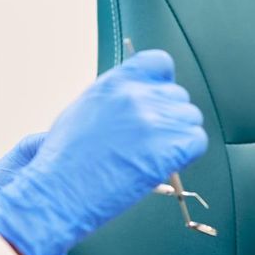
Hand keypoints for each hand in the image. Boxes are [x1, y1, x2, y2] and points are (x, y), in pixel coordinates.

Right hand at [0, 51, 207, 254]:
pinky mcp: (169, 147)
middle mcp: (138, 95)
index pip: (159, 64)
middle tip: (149, 142)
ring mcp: (155, 121)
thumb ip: (115, 99)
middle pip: (177, 96)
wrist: (58, 190)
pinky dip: (186, 154)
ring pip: (190, 119)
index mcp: (116, 82)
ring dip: (178, 137)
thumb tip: (136, 102)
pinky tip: (166, 164)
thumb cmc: (63, 159)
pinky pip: (197, 141)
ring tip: (154, 156)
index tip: (156, 102)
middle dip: (168, 118)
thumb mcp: (85, 111)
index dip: (162, 84)